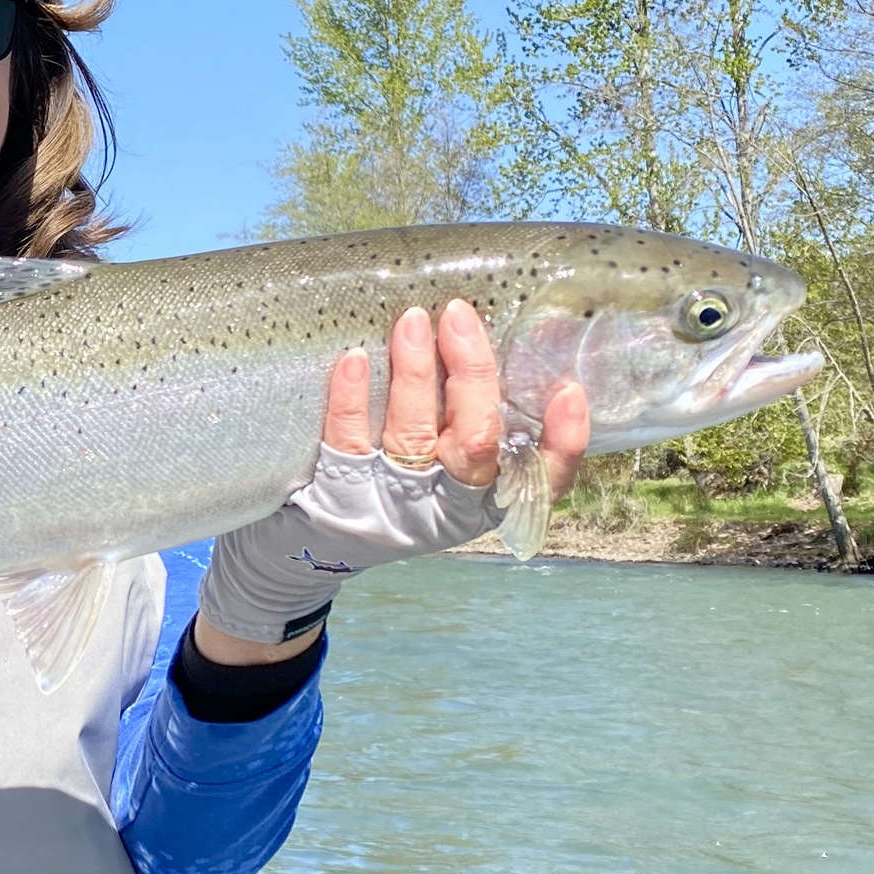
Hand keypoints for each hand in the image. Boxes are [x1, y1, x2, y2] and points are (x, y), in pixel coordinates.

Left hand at [193, 300, 591, 667]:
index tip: (569, 391)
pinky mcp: (337, 493)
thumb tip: (491, 343)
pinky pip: (346, 441)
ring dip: (416, 374)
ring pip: (412, 435)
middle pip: (474, 444)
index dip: (565, 442)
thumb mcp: (441, 476)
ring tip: (413, 322)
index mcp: (483, 503)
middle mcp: (443, 508)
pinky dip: (352, 398)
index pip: (543, 481)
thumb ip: (471, 425)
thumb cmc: (389, 493)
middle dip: (473, 376)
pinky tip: (354, 359)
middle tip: (459, 318)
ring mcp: (389, 501)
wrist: (304, 555)